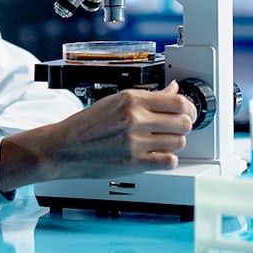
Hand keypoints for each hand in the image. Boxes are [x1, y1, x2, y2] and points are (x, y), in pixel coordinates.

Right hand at [0, 81, 195, 191]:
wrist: (64, 148)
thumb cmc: (85, 125)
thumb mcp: (115, 101)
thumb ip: (147, 97)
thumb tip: (172, 89)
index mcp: (131, 99)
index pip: (177, 100)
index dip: (188, 107)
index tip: (187, 111)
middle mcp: (135, 119)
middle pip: (183, 122)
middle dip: (185, 124)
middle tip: (179, 126)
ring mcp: (135, 142)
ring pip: (179, 142)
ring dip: (176, 142)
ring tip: (165, 141)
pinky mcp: (134, 163)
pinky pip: (169, 161)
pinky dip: (168, 159)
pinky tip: (159, 155)